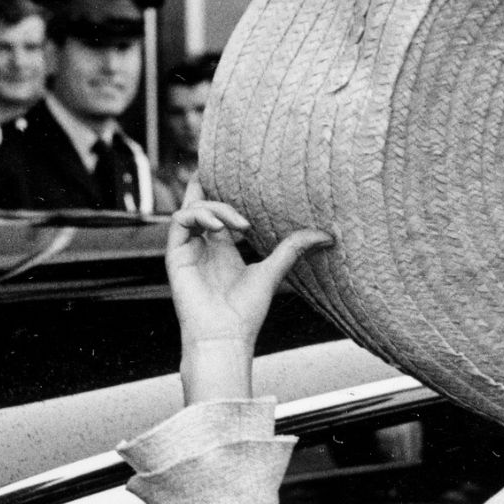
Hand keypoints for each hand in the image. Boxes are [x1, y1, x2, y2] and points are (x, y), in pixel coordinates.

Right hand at [168, 181, 330, 400]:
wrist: (226, 337)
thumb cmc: (247, 312)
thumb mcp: (274, 271)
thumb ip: (294, 249)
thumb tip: (328, 235)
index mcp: (224, 248)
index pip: (219, 209)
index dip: (223, 188)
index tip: (240, 170)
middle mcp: (203, 246)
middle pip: (198, 200)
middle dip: (207, 181)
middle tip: (223, 167)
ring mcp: (188, 249)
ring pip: (192, 208)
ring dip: (216, 208)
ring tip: (240, 225)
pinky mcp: (175, 256)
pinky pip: (180, 222)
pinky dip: (199, 216)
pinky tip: (221, 227)